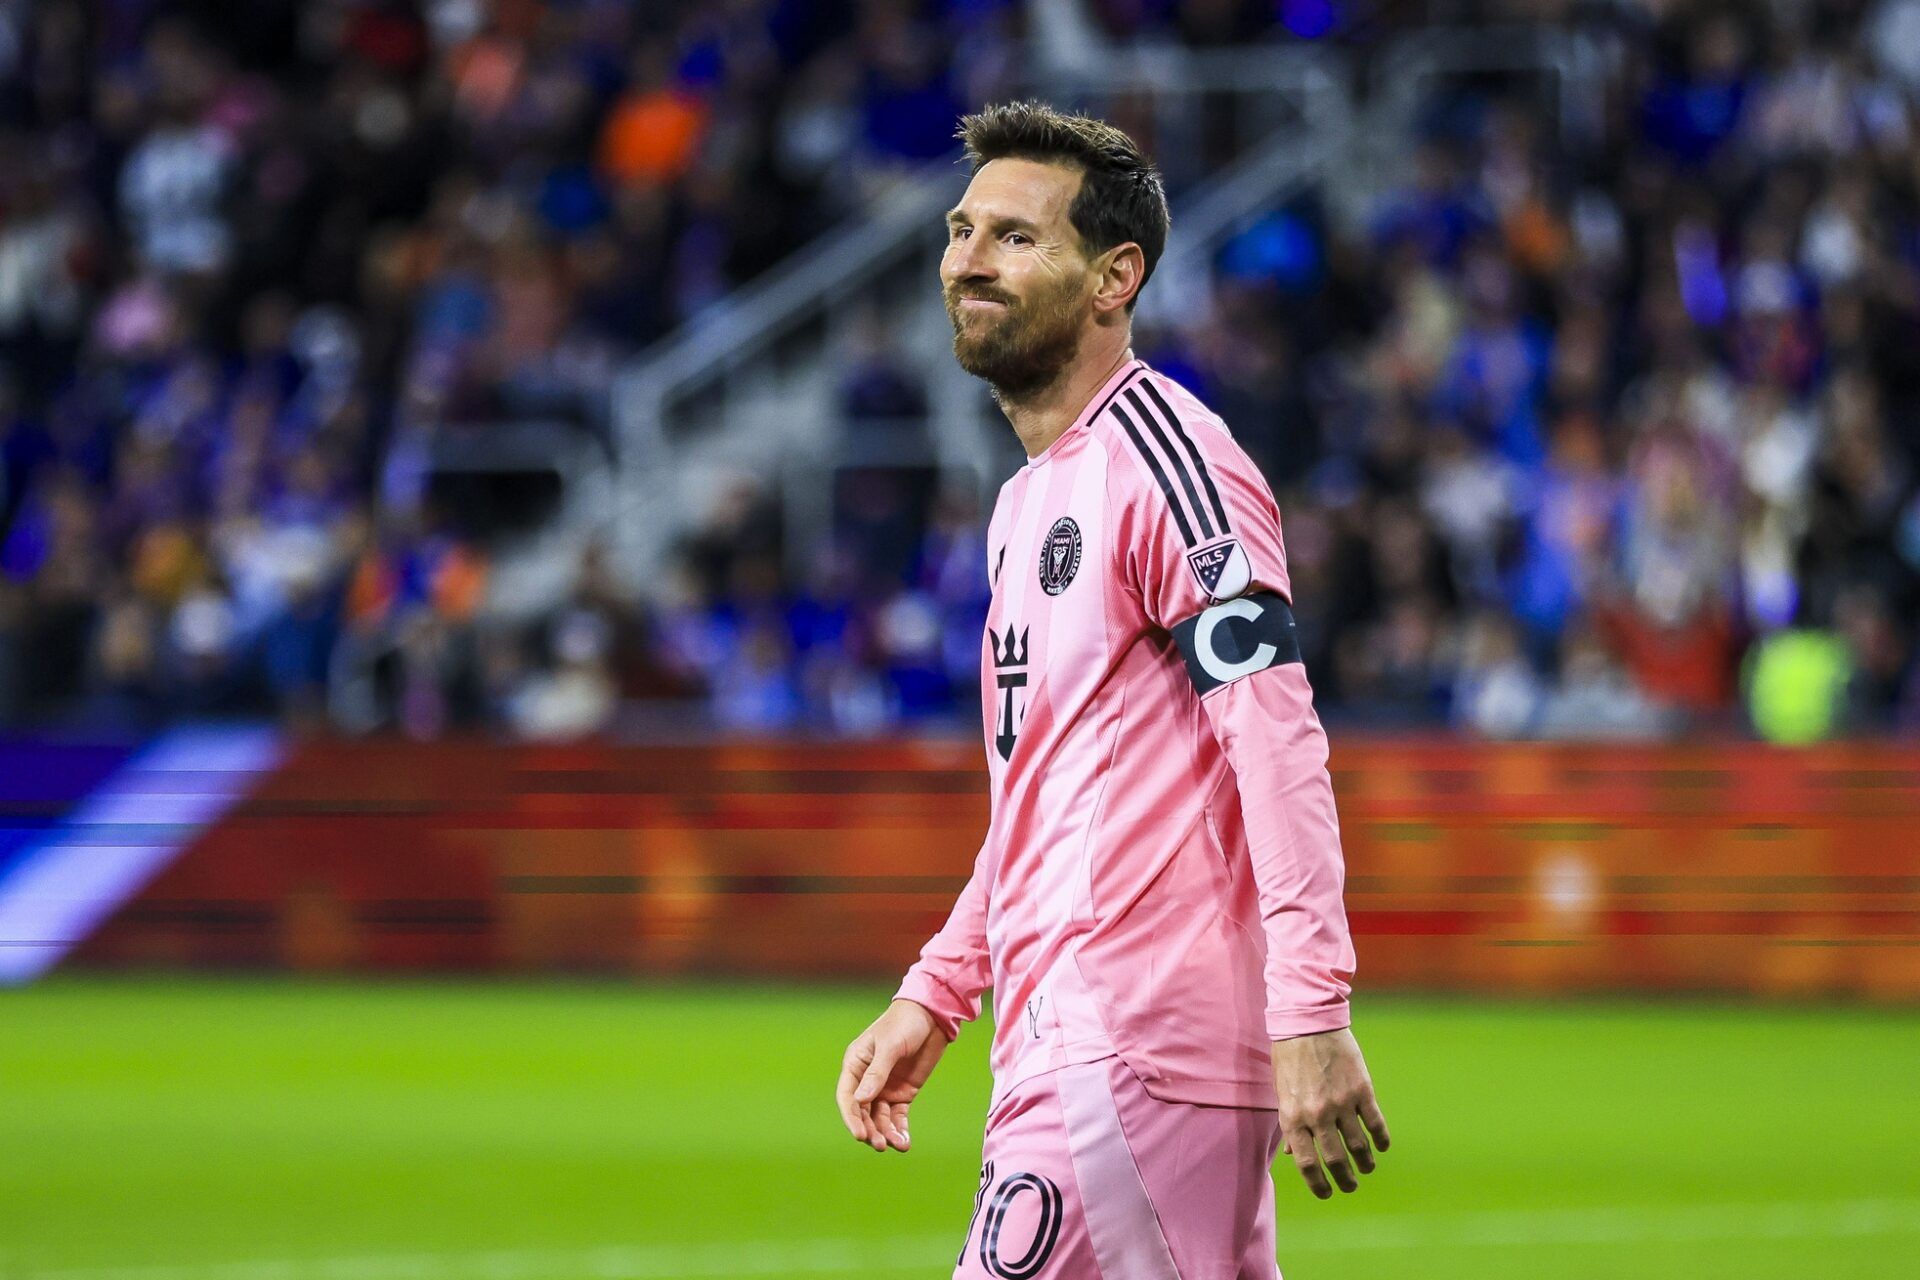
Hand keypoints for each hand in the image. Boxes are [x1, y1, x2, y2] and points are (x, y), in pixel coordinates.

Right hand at [836, 998, 949, 1152]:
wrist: (932, 1016)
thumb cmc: (904, 1023)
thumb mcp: (890, 1046)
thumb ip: (877, 1073)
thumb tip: (861, 1100)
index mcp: (855, 1065)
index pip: (847, 1097)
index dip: (851, 1118)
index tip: (860, 1135)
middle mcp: (866, 1080)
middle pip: (862, 1112)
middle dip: (870, 1130)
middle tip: (880, 1145)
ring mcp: (885, 1088)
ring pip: (879, 1118)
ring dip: (885, 1133)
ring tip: (897, 1145)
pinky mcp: (903, 1094)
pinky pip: (897, 1117)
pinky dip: (900, 1130)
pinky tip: (905, 1142)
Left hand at [1271, 1027, 1390, 1197]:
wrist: (1308, 1022)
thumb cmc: (1290, 1057)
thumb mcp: (1281, 1091)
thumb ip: (1290, 1124)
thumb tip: (1293, 1154)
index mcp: (1293, 1117)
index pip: (1307, 1164)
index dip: (1318, 1184)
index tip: (1326, 1193)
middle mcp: (1317, 1115)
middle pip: (1335, 1160)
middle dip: (1344, 1180)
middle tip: (1350, 1186)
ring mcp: (1342, 1103)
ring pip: (1359, 1146)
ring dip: (1365, 1163)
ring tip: (1367, 1169)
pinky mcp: (1362, 1090)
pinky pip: (1375, 1124)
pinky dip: (1381, 1139)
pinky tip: (1382, 1146)